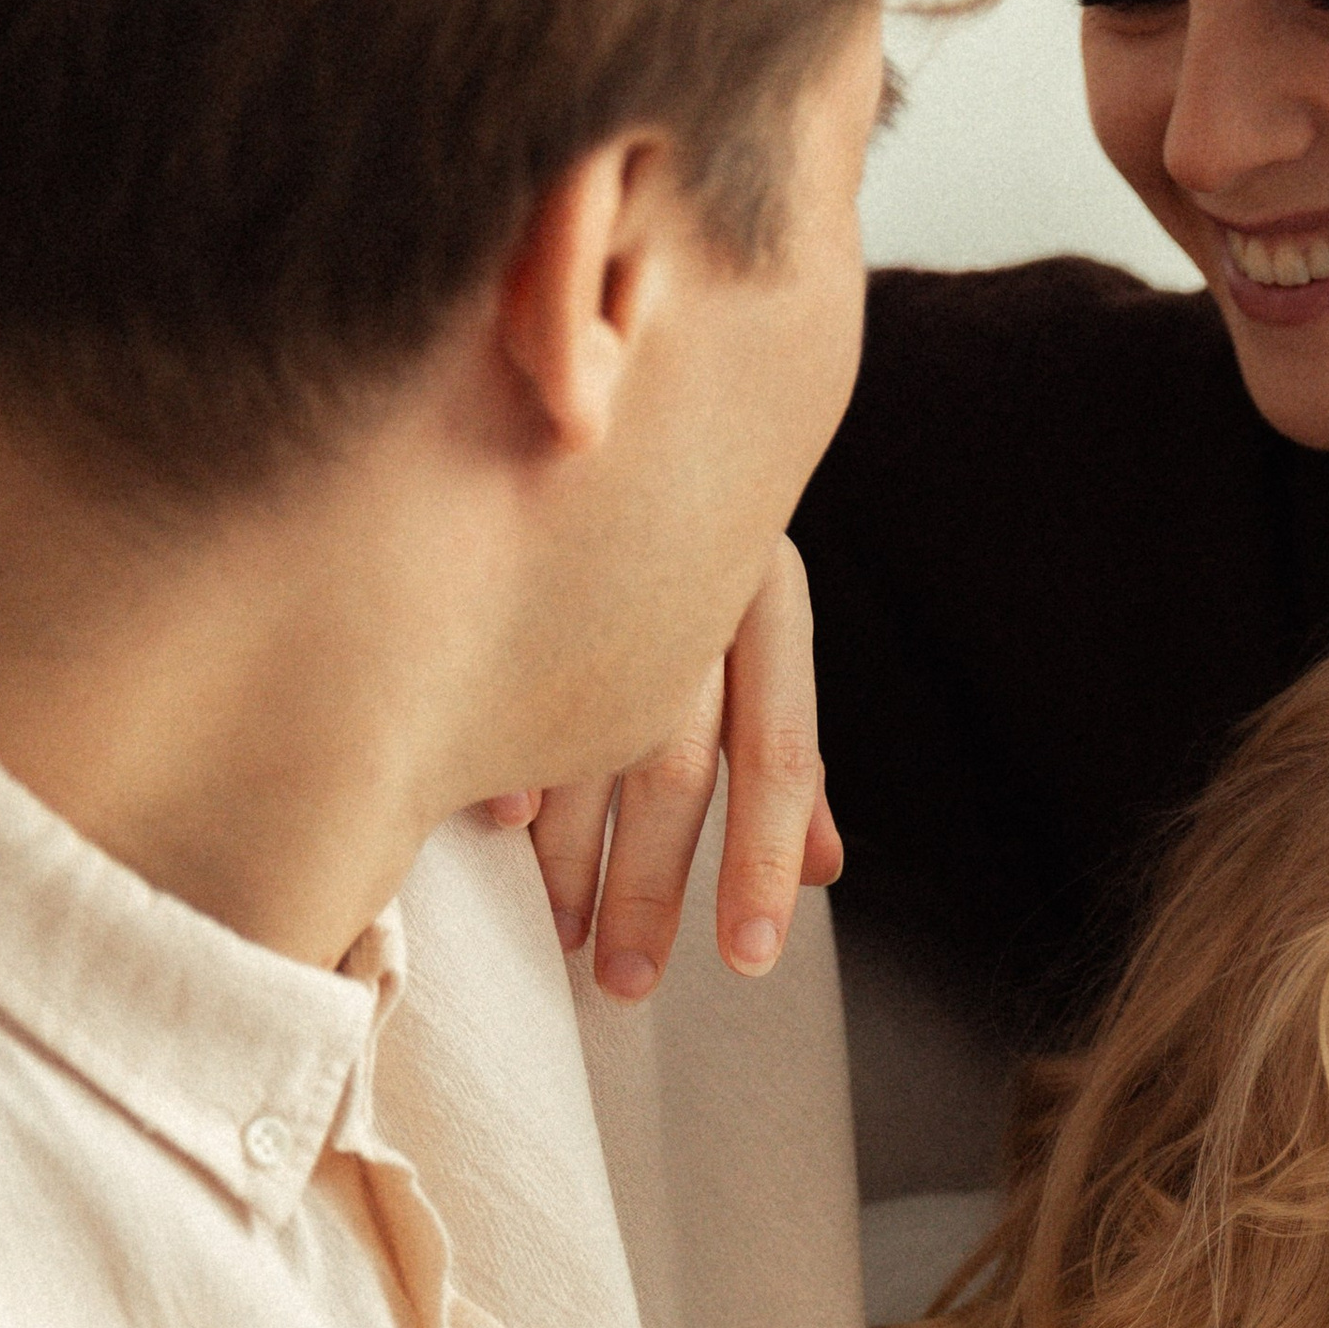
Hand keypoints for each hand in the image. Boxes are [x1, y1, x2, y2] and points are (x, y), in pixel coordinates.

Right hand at [484, 535, 836, 992]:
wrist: (629, 343)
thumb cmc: (694, 523)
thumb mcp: (756, 626)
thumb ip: (787, 748)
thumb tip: (828, 871)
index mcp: (766, 598)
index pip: (779, 752)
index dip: (761, 862)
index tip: (747, 961)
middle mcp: (692, 579)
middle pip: (678, 762)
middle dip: (652, 885)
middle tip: (630, 984)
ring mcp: (599, 558)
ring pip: (590, 725)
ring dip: (575, 850)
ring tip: (565, 934)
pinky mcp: (517, 540)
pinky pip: (511, 662)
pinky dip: (508, 750)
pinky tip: (500, 827)